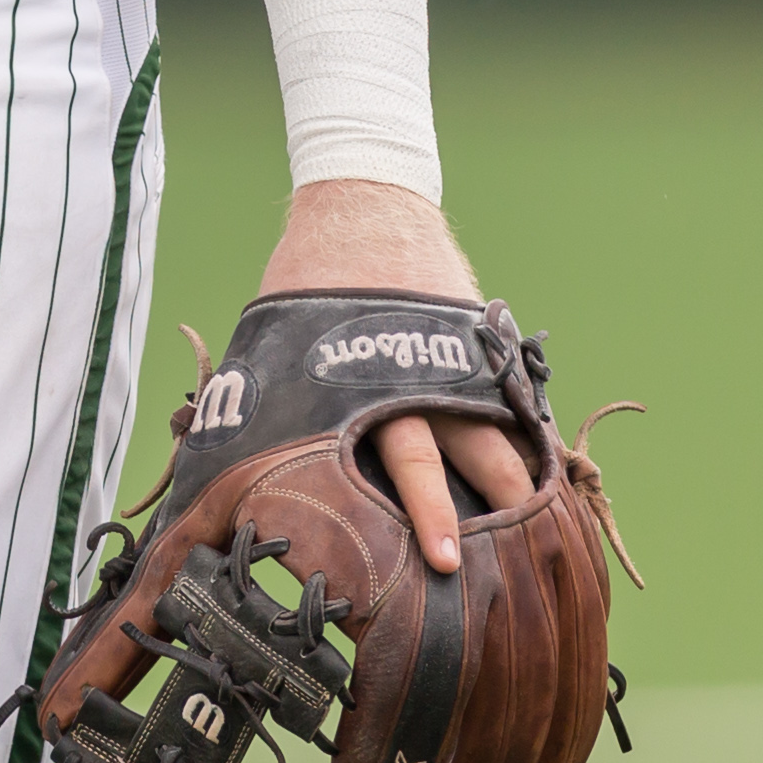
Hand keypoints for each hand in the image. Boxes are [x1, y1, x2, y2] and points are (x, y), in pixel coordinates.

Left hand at [257, 178, 535, 575]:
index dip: (415, 520)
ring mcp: (450, 354)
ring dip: (514, 481)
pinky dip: (524, 430)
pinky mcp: (476, 334)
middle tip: (487, 567)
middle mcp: (410, 377)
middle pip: (450, 458)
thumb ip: (266, 399)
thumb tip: (219, 466)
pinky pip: (505, 393)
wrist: (364, 194)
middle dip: (469, 515)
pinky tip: (541, 467)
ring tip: (543, 528)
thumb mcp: (276, 337)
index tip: (430, 566)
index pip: (393, 466)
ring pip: (491, 430)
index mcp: (357, 385)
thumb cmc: (308, 272)